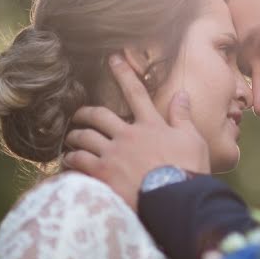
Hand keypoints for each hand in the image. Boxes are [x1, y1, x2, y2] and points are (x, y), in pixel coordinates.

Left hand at [62, 54, 210, 209]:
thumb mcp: (193, 139)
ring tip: (70, 140)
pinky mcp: (103, 174)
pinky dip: (72, 160)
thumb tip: (182, 94)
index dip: (123, 74)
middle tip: (77, 114)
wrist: (176, 199)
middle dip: (85, 113)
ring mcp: (113, 154)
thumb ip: (182, 116)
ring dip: (75, 137)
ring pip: (85, 137)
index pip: (136, 93)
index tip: (113, 59)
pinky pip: (80, 162)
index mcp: (151, 125)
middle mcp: (128, 135)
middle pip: (99, 116)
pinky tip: (67, 163)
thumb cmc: (189, 170)